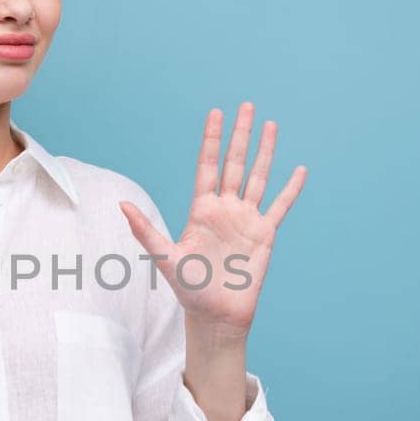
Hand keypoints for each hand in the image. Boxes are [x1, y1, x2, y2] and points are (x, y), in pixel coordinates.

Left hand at [119, 102, 306, 338]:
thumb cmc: (188, 289)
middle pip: (235, 163)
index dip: (211, 140)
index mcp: (201, 210)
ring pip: (259, 177)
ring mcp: (246, 220)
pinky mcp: (265, 235)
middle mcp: (225, 209)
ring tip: (272, 125)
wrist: (216, 315)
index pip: (207, 165)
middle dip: (240, 135)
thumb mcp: (164, 257)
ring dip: (266, 152)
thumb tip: (120, 205)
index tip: (215, 113)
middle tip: (246, 106)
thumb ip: (145, 230)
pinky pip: (280, 206)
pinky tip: (299, 170)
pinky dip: (290, 189)